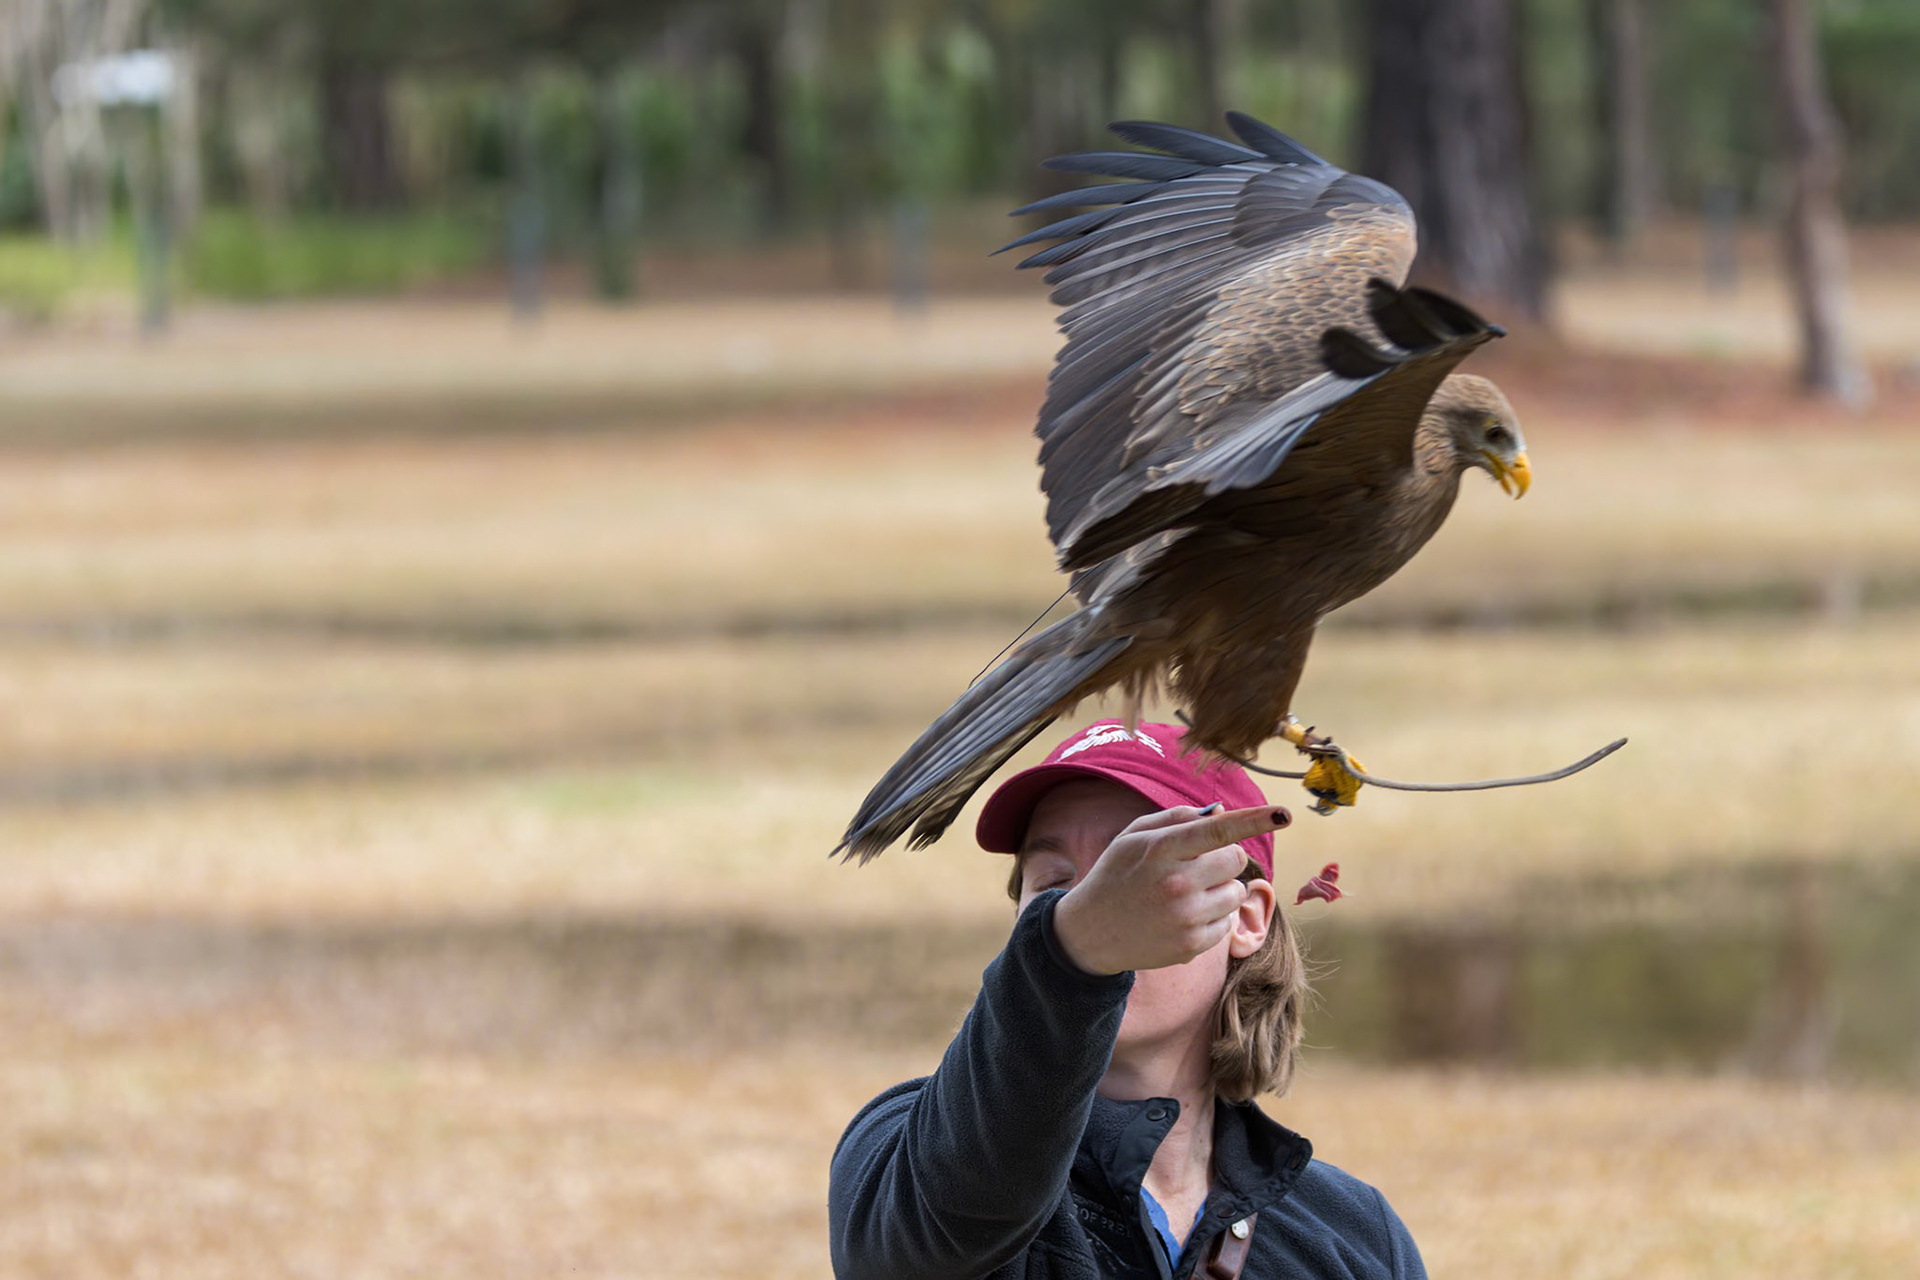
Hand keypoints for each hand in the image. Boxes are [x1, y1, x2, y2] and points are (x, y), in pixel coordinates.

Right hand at [1050, 804, 1288, 975]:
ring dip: (1220, 888)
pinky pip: (1227, 923)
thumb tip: (1222, 812)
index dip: (1254, 820)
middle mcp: (1176, 884)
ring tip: (1186, 893)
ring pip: (1236, 893)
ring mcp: (1186, 919)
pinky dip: (1213, 916)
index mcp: (1161, 850)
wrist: (1089, 933)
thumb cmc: (1116, 875)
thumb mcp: (1133, 837)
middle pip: (1236, 860)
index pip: (1218, 831)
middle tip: (1197, 864)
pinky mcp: (1192, 946)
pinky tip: (1183, 916)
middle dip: (1224, 857)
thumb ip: (1177, 819)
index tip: (1284, 814)